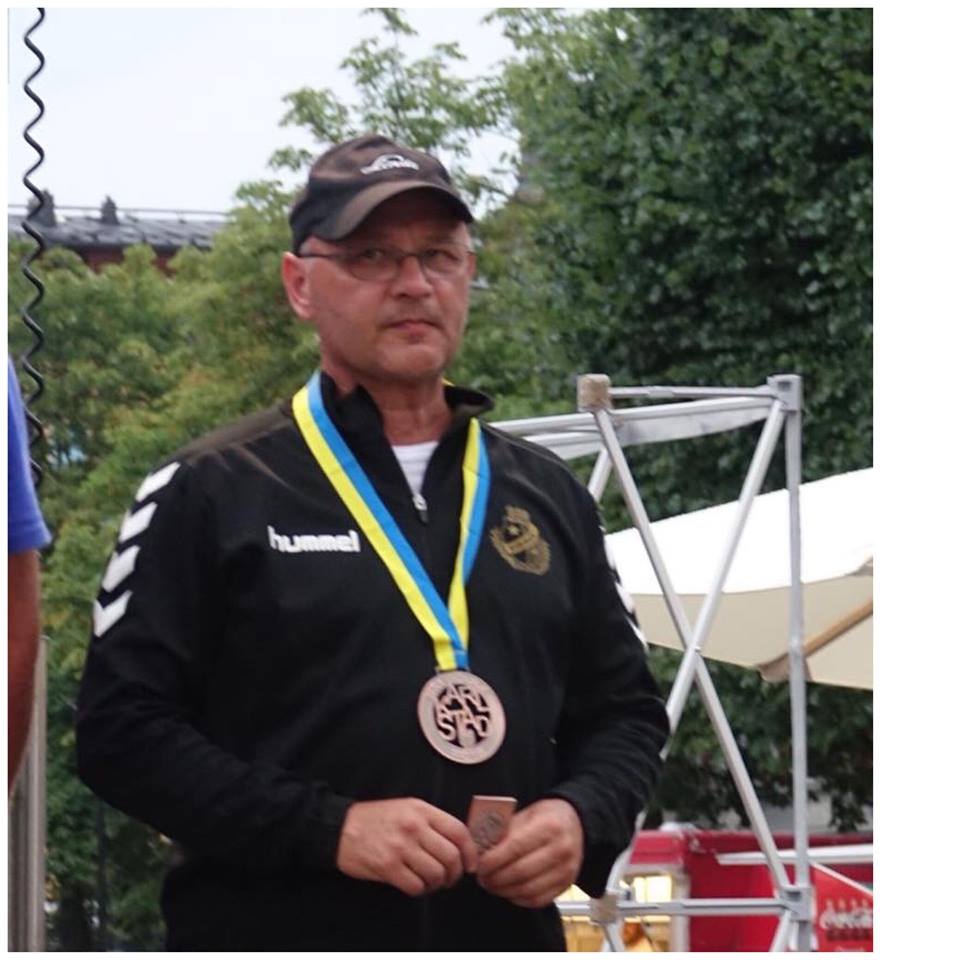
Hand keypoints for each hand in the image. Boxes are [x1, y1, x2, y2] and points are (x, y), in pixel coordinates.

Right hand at [336, 797, 477, 896]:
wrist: (341, 828)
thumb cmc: (376, 818)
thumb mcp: (406, 807)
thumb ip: (431, 821)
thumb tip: (458, 843)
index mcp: (421, 810)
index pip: (458, 831)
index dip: (470, 851)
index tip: (471, 864)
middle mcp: (413, 827)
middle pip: (451, 856)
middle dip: (455, 873)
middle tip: (450, 878)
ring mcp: (400, 847)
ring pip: (436, 874)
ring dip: (438, 883)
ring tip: (432, 882)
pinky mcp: (388, 867)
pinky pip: (416, 886)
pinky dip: (421, 890)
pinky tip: (416, 884)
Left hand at [475, 798, 583, 907]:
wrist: (576, 824)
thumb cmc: (546, 817)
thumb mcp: (526, 814)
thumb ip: (505, 832)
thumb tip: (481, 852)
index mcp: (549, 826)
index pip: (515, 847)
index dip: (493, 860)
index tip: (479, 865)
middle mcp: (561, 849)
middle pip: (520, 872)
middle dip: (495, 879)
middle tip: (482, 878)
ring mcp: (566, 870)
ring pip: (528, 890)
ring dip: (504, 891)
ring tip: (492, 885)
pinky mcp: (567, 885)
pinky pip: (538, 900)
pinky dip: (519, 899)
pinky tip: (509, 891)